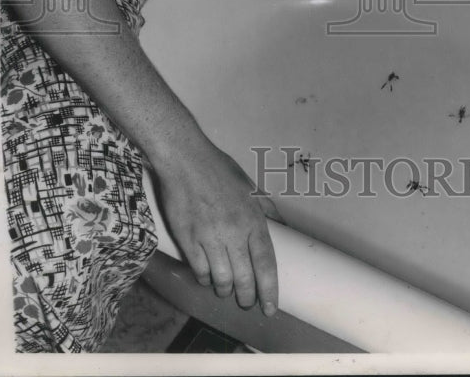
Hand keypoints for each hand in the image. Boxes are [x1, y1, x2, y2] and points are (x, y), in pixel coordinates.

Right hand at [154, 135, 283, 314]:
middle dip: (247, 297)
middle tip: (247, 302)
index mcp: (253, 219)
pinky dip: (204, 279)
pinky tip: (207, 277)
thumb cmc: (220, 170)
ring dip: (225, 290)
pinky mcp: (187, 239)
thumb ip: (267, 209)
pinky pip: (199, 270)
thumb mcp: (251, 186)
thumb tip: (283, 227)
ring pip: (221, 279)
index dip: (270, 290)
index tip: (270, 308)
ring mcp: (209, 237)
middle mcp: (233, 233)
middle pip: (244, 279)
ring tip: (226, 290)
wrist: (186, 160)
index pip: (266, 264)